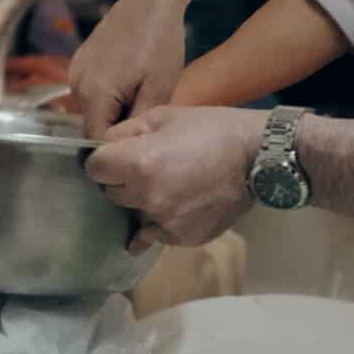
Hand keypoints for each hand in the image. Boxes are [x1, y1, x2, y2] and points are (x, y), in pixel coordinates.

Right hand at [69, 0, 186, 138]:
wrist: (151, 0)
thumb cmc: (160, 42)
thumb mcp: (159, 87)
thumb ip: (138, 121)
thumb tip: (126, 149)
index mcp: (94, 93)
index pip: (96, 140)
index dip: (118, 150)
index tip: (141, 149)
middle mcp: (76, 84)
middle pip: (92, 125)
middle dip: (117, 130)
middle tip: (147, 122)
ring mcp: (75, 71)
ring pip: (92, 110)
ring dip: (114, 112)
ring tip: (142, 99)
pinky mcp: (80, 62)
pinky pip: (91, 92)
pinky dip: (109, 97)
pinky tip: (132, 85)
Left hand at [85, 106, 264, 252]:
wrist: (258, 156)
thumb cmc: (211, 128)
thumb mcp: (165, 115)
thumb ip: (126, 131)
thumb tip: (103, 148)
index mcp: (138, 164)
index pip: (94, 169)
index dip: (105, 159)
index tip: (120, 155)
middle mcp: (147, 197)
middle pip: (112, 193)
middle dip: (123, 180)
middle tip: (149, 166)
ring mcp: (165, 222)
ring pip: (134, 214)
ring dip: (143, 201)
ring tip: (170, 184)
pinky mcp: (183, 238)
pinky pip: (157, 232)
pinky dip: (163, 221)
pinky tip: (179, 205)